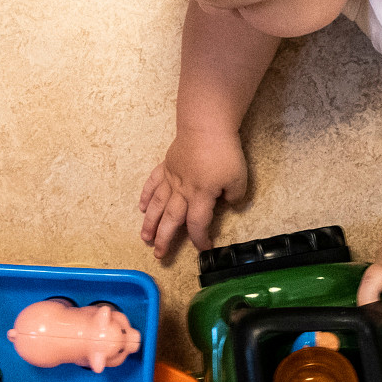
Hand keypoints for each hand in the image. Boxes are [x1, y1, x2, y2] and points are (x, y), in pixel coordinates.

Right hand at [139, 127, 247, 258]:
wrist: (206, 126)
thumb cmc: (224, 152)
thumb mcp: (239, 178)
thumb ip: (234, 196)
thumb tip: (228, 204)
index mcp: (201, 196)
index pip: (197, 224)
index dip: (200, 239)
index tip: (204, 248)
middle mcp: (182, 191)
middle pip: (171, 220)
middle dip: (165, 239)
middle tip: (159, 254)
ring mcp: (171, 178)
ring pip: (157, 205)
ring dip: (150, 223)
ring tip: (145, 238)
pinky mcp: (166, 166)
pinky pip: (152, 183)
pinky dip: (146, 195)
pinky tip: (142, 207)